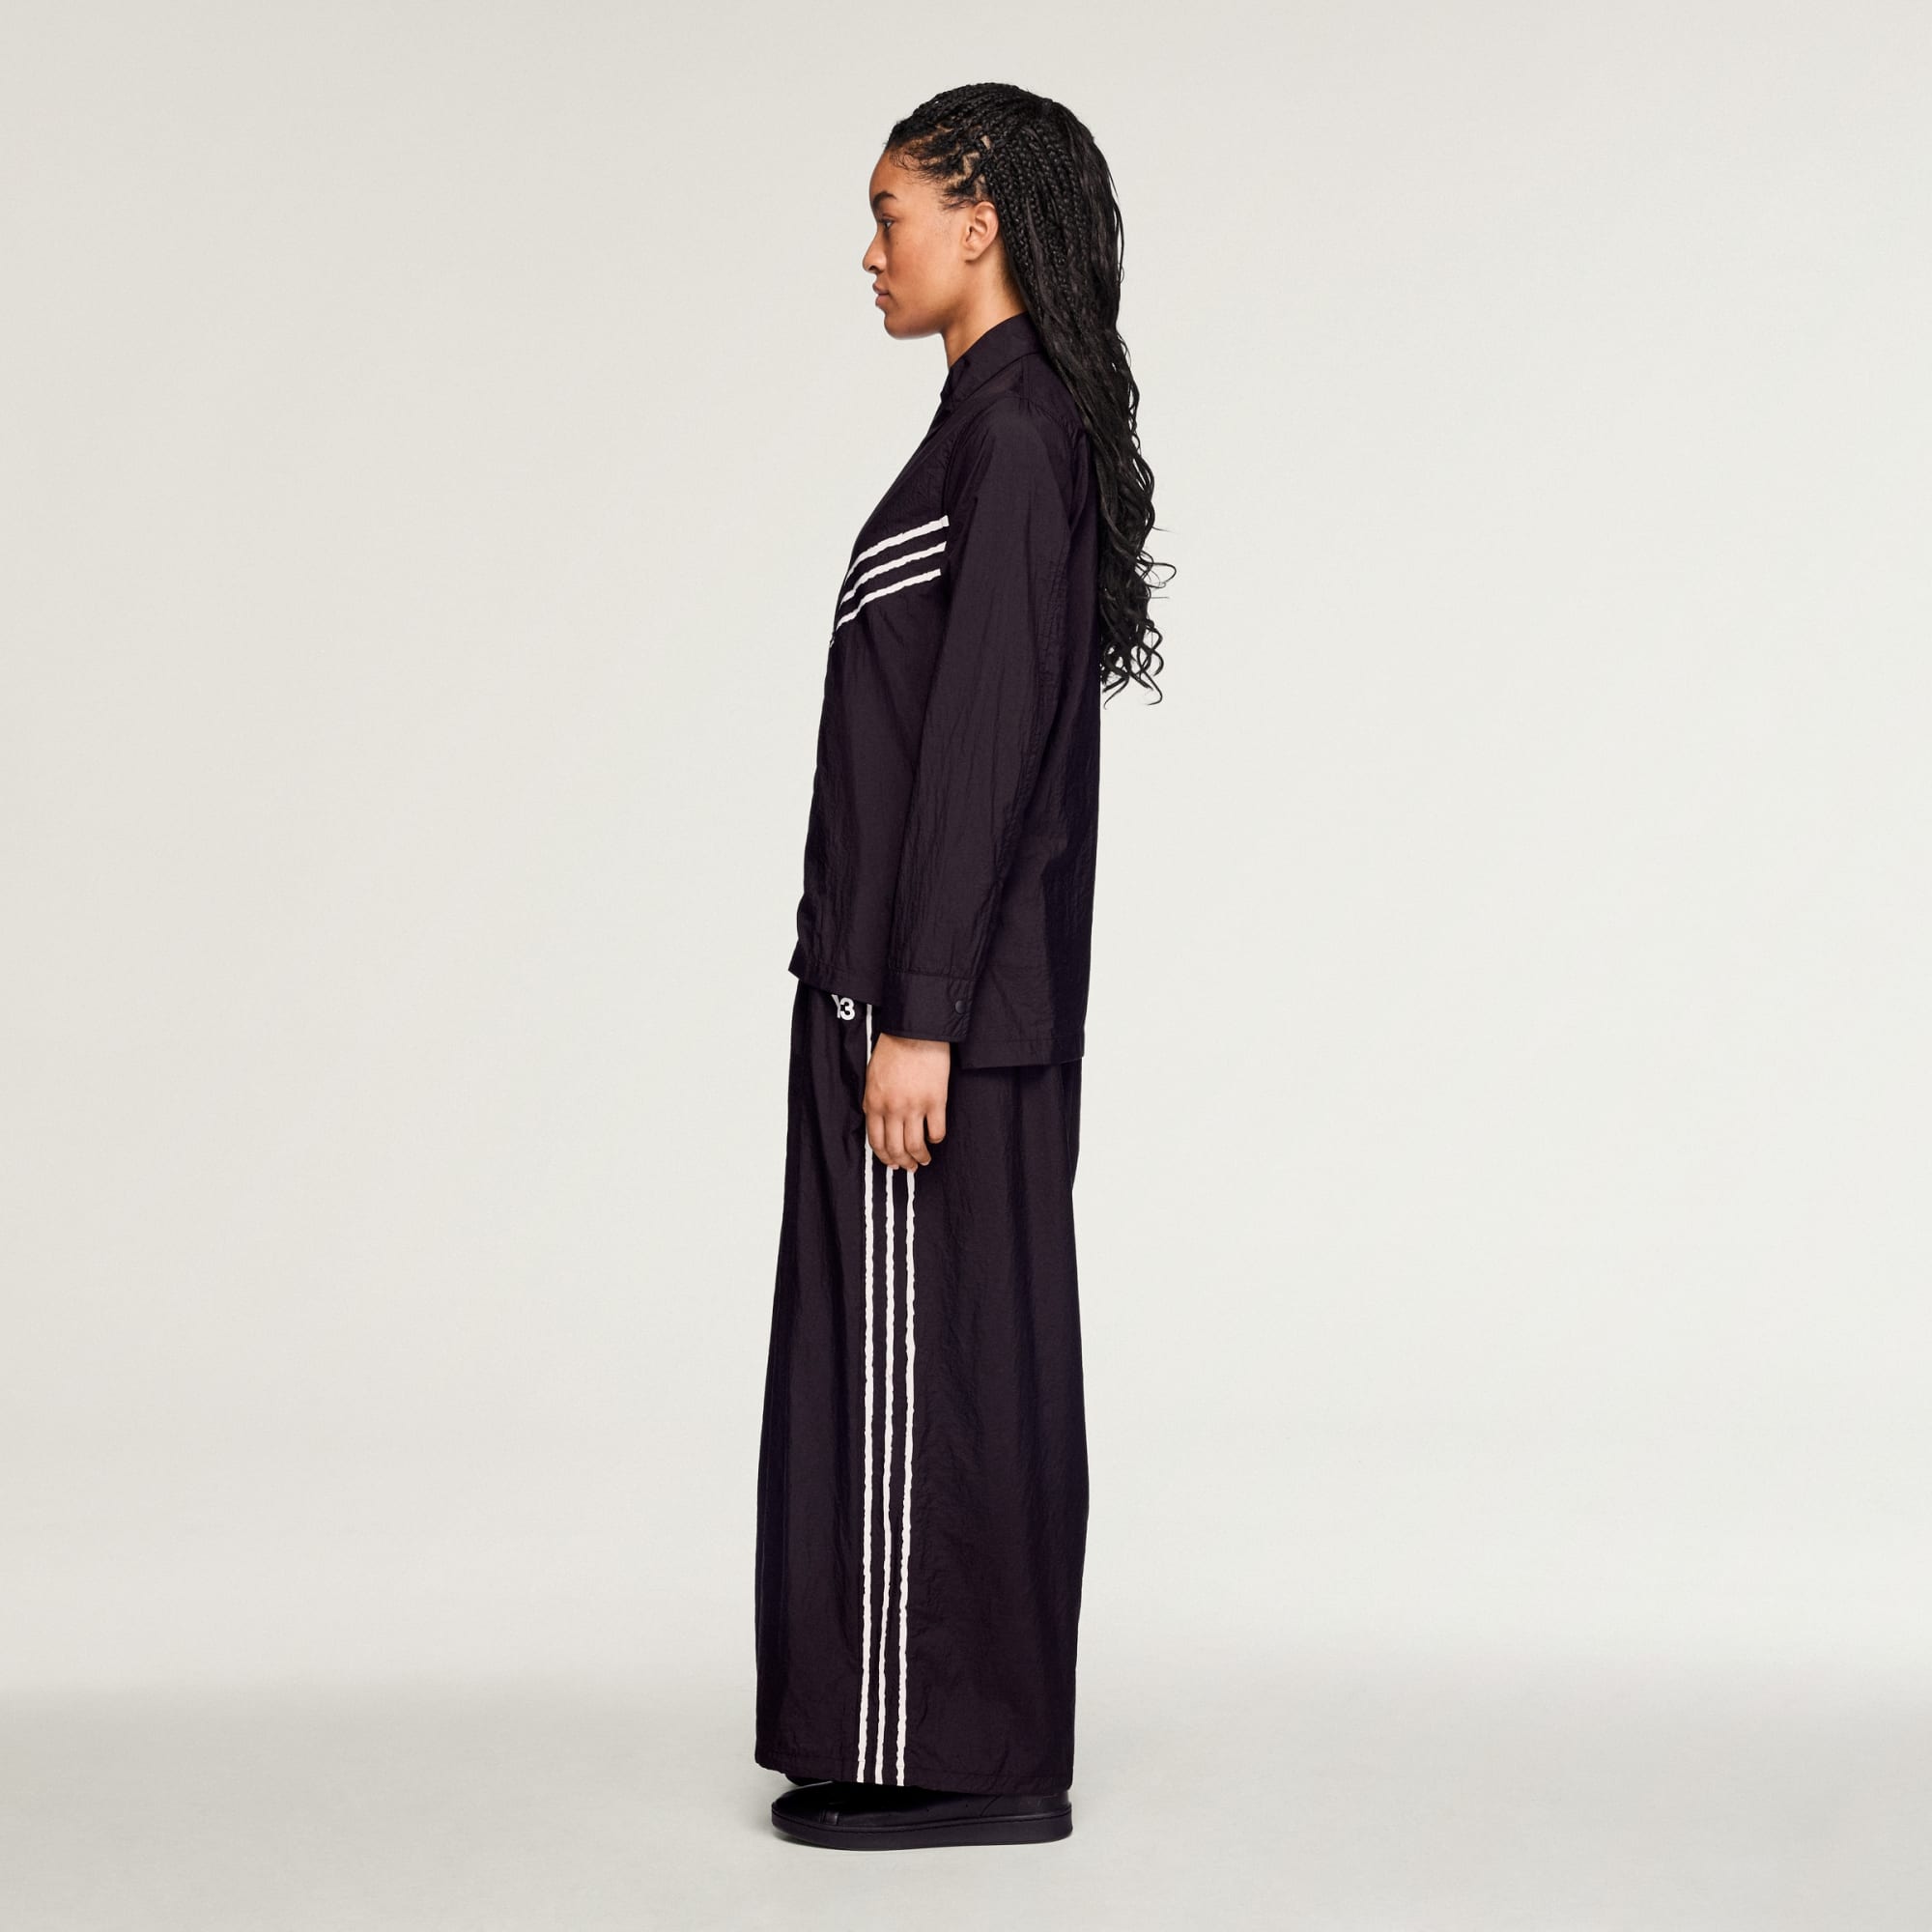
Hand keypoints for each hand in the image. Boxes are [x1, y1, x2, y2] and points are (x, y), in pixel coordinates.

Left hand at [864, 1033, 949, 1170]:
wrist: (915, 1032)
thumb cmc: (893, 1050)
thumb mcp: (872, 1077)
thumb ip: (874, 1102)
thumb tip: (880, 1123)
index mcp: (874, 1103)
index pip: (876, 1141)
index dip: (884, 1157)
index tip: (892, 1163)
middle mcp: (893, 1109)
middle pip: (896, 1149)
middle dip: (903, 1163)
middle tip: (909, 1167)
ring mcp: (915, 1107)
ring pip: (916, 1146)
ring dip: (920, 1157)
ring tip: (924, 1160)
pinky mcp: (936, 1102)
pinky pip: (937, 1131)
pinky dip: (936, 1139)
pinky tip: (936, 1138)